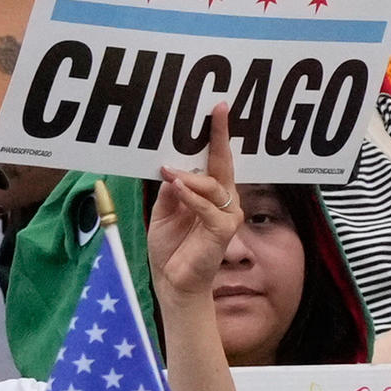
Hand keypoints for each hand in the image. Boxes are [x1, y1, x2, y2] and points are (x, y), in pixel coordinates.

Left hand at [149, 109, 247, 319]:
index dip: (216, 136)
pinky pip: (208, 208)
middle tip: (215, 113)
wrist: (173, 282)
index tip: (217, 109)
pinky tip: (178, 188)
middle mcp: (223, 200)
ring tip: (170, 171)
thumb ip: (170, 191)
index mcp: (210, 194)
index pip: (215, 160)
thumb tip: (173, 169)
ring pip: (213, 185)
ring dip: (191, 176)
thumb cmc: (170, 248)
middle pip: (223, 164)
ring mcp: (226, 215)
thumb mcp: (163, 212)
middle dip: (220, 138)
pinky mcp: (223, 230)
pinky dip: (192, 197)